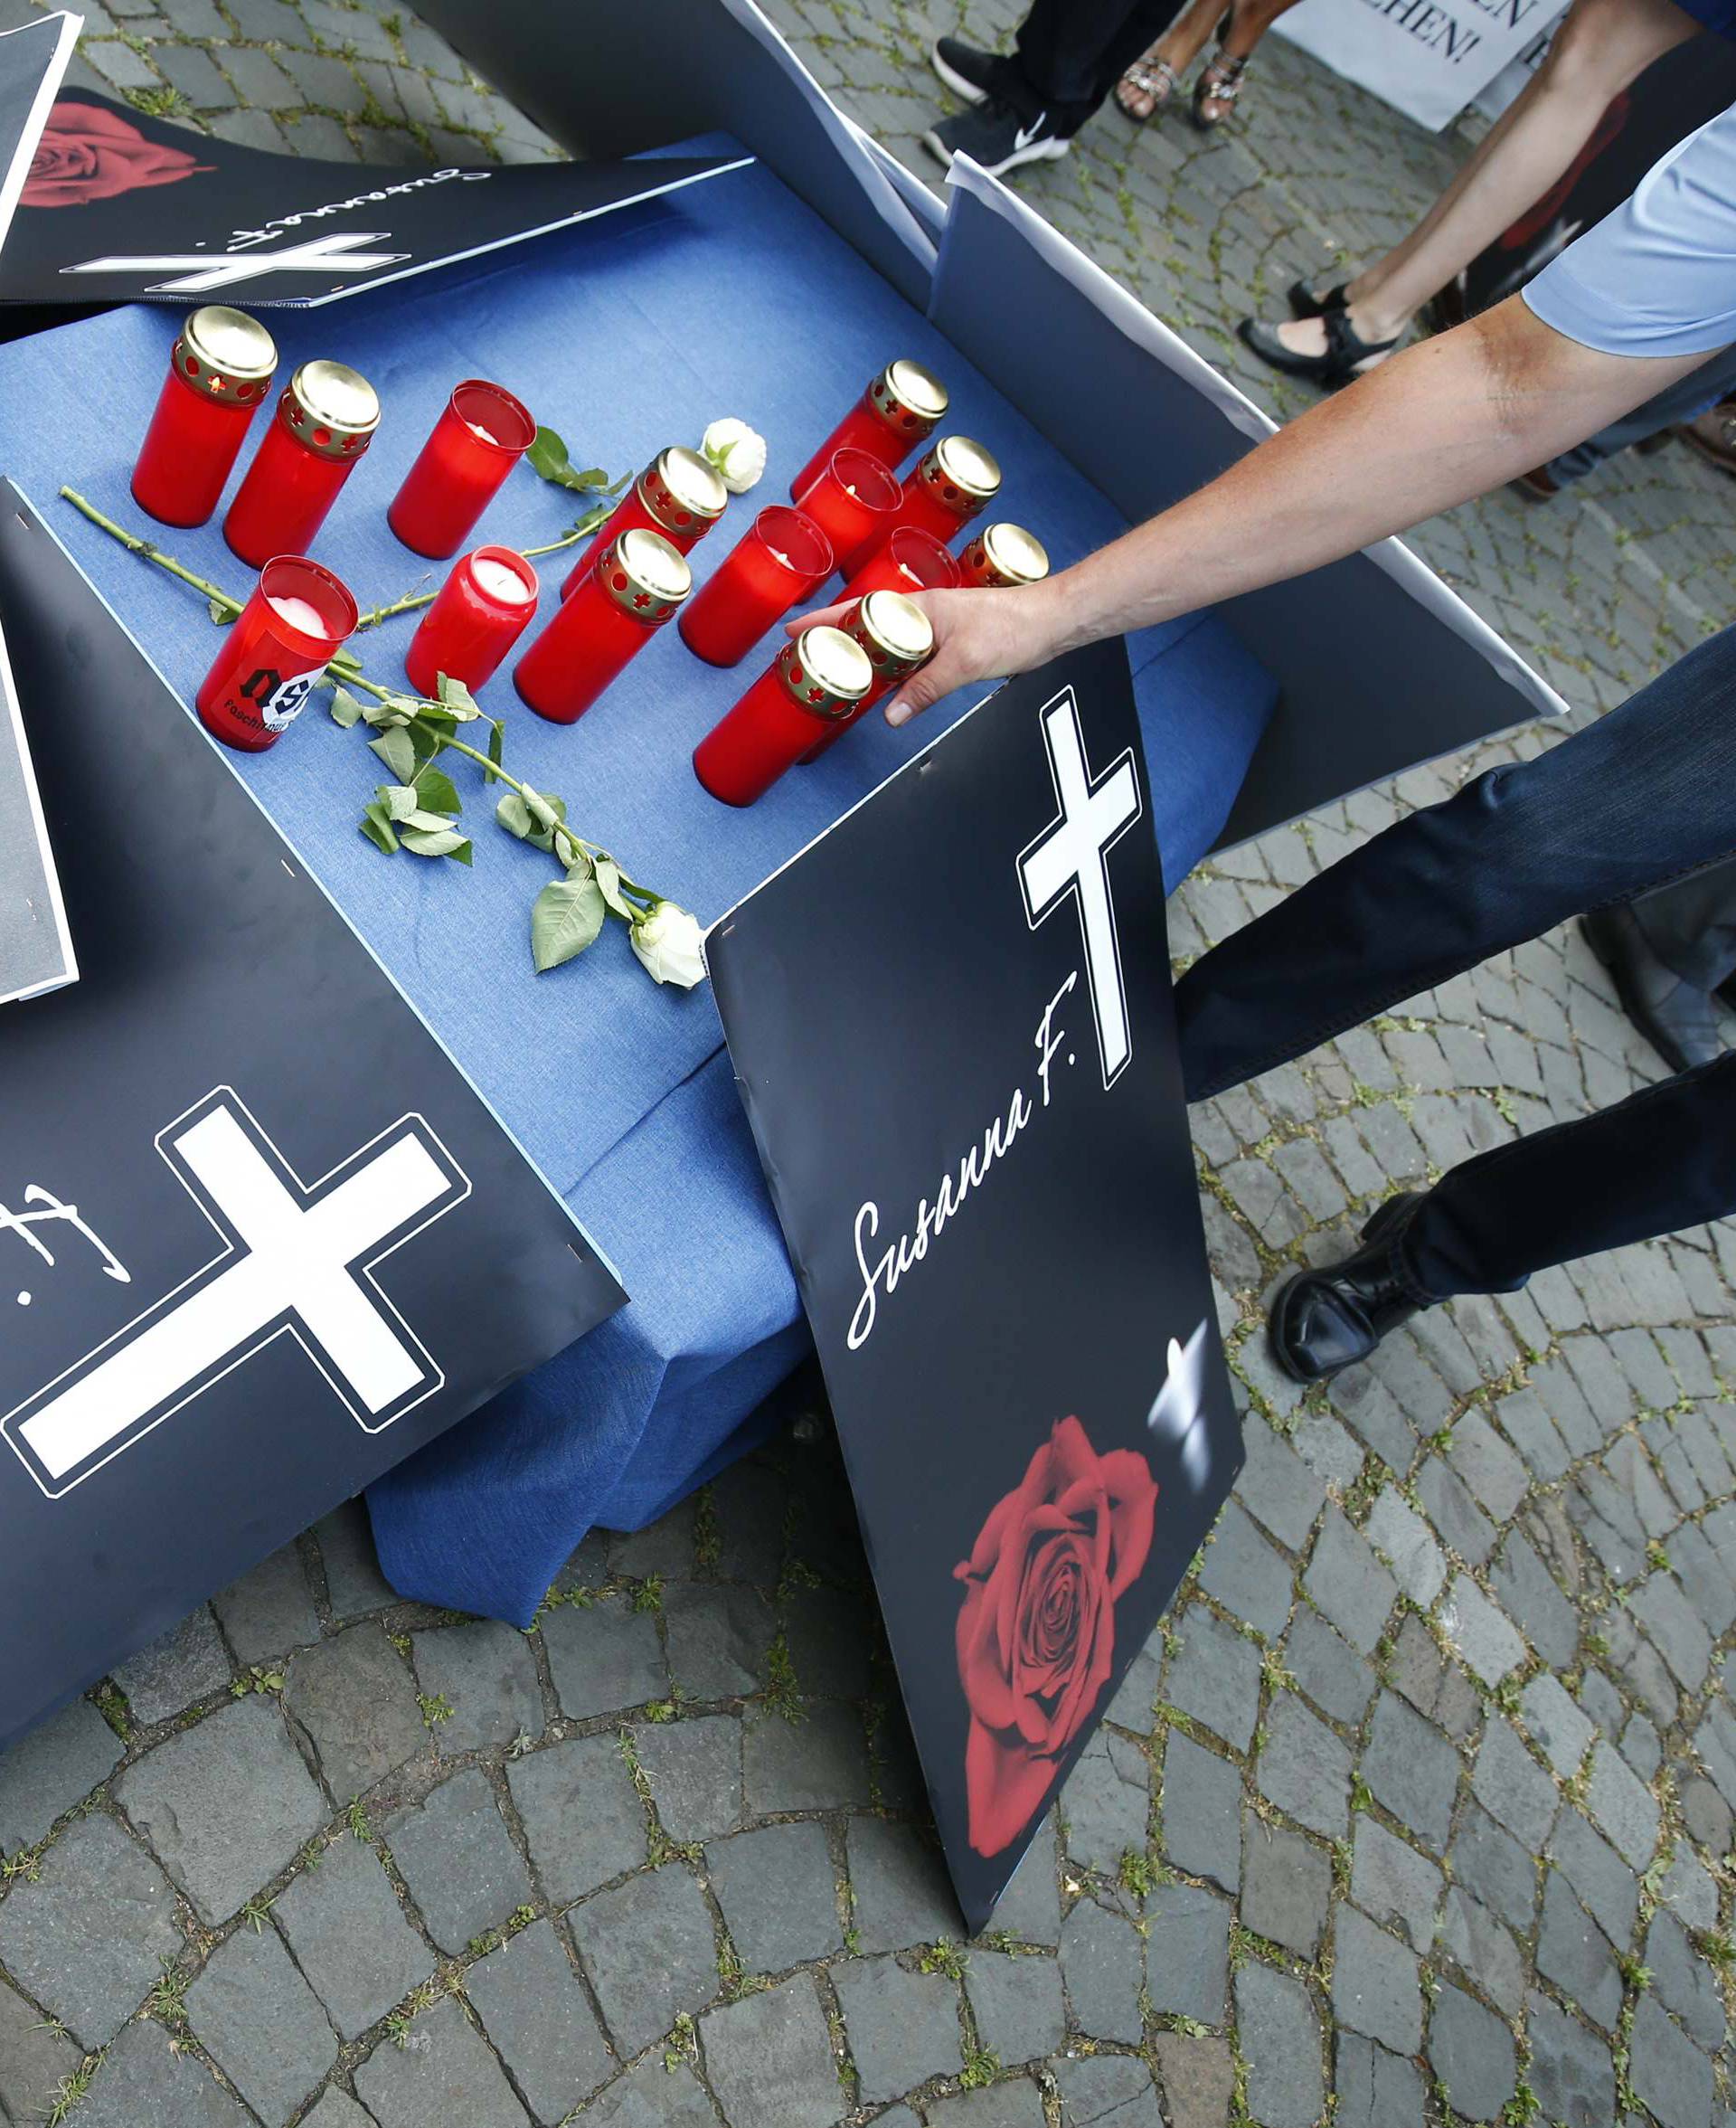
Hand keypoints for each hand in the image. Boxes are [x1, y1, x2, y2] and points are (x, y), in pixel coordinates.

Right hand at [785, 584, 1065, 727]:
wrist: (1052, 623)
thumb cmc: (1015, 628)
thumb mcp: (963, 663)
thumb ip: (925, 689)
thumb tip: (891, 713)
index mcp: (921, 608)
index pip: (860, 611)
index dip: (824, 621)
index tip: (793, 629)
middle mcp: (925, 615)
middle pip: (869, 628)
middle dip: (838, 643)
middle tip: (809, 660)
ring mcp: (937, 628)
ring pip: (890, 645)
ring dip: (868, 659)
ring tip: (842, 677)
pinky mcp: (951, 643)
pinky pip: (911, 657)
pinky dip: (895, 671)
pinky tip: (889, 687)